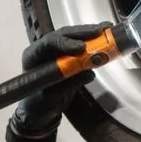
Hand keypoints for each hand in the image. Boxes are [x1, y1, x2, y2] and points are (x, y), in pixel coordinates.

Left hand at [6, 24, 106, 141]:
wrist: (40, 111)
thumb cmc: (38, 104)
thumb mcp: (51, 97)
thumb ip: (68, 84)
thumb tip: (89, 73)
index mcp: (33, 56)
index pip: (49, 43)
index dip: (66, 43)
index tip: (82, 48)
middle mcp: (44, 49)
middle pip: (64, 34)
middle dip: (83, 32)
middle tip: (101, 31)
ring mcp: (56, 51)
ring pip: (73, 37)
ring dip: (90, 33)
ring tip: (107, 30)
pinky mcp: (67, 55)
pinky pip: (80, 46)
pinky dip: (93, 43)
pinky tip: (105, 39)